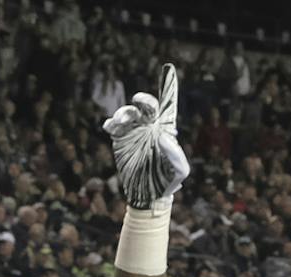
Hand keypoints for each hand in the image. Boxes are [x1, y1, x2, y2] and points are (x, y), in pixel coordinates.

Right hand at [102, 64, 189, 209]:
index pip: (168, 103)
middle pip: (147, 105)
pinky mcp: (121, 139)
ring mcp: (134, 130)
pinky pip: (114, 126)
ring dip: (124, 113)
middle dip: (144, 101)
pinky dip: (112, 123)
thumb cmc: (168, 181)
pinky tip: (111, 126)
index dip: (168, 85)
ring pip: (128, 113)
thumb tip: (164, 137)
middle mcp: (150, 125)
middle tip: (140, 101)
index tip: (169, 68)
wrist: (148, 194)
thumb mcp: (179, 170)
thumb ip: (176, 155)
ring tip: (121, 121)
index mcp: (166, 127)